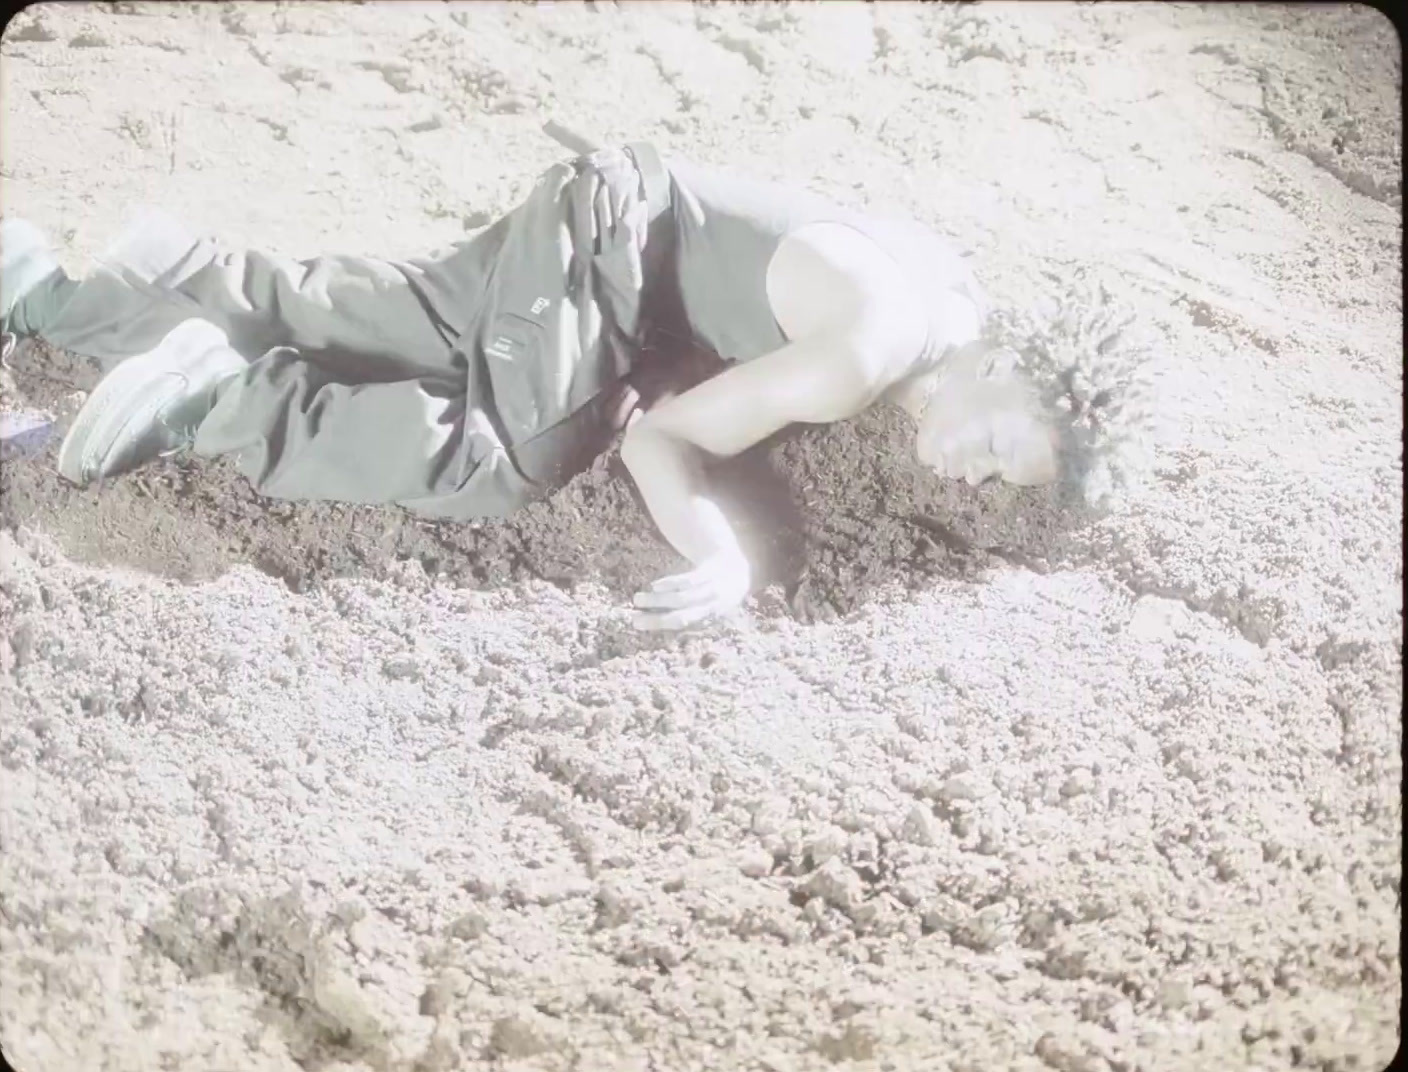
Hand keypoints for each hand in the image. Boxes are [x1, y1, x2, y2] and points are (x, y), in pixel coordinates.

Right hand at [631, 548, 751, 631]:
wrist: (736, 568)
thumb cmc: (713, 594)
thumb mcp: (706, 608)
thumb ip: (685, 617)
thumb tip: (651, 626)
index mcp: (711, 621)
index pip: (683, 629)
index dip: (660, 628)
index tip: (637, 626)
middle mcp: (714, 608)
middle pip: (682, 617)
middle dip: (656, 620)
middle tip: (634, 619)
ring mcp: (714, 590)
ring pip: (682, 599)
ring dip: (658, 601)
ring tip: (637, 600)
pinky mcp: (711, 572)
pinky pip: (689, 581)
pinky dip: (670, 584)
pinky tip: (655, 586)